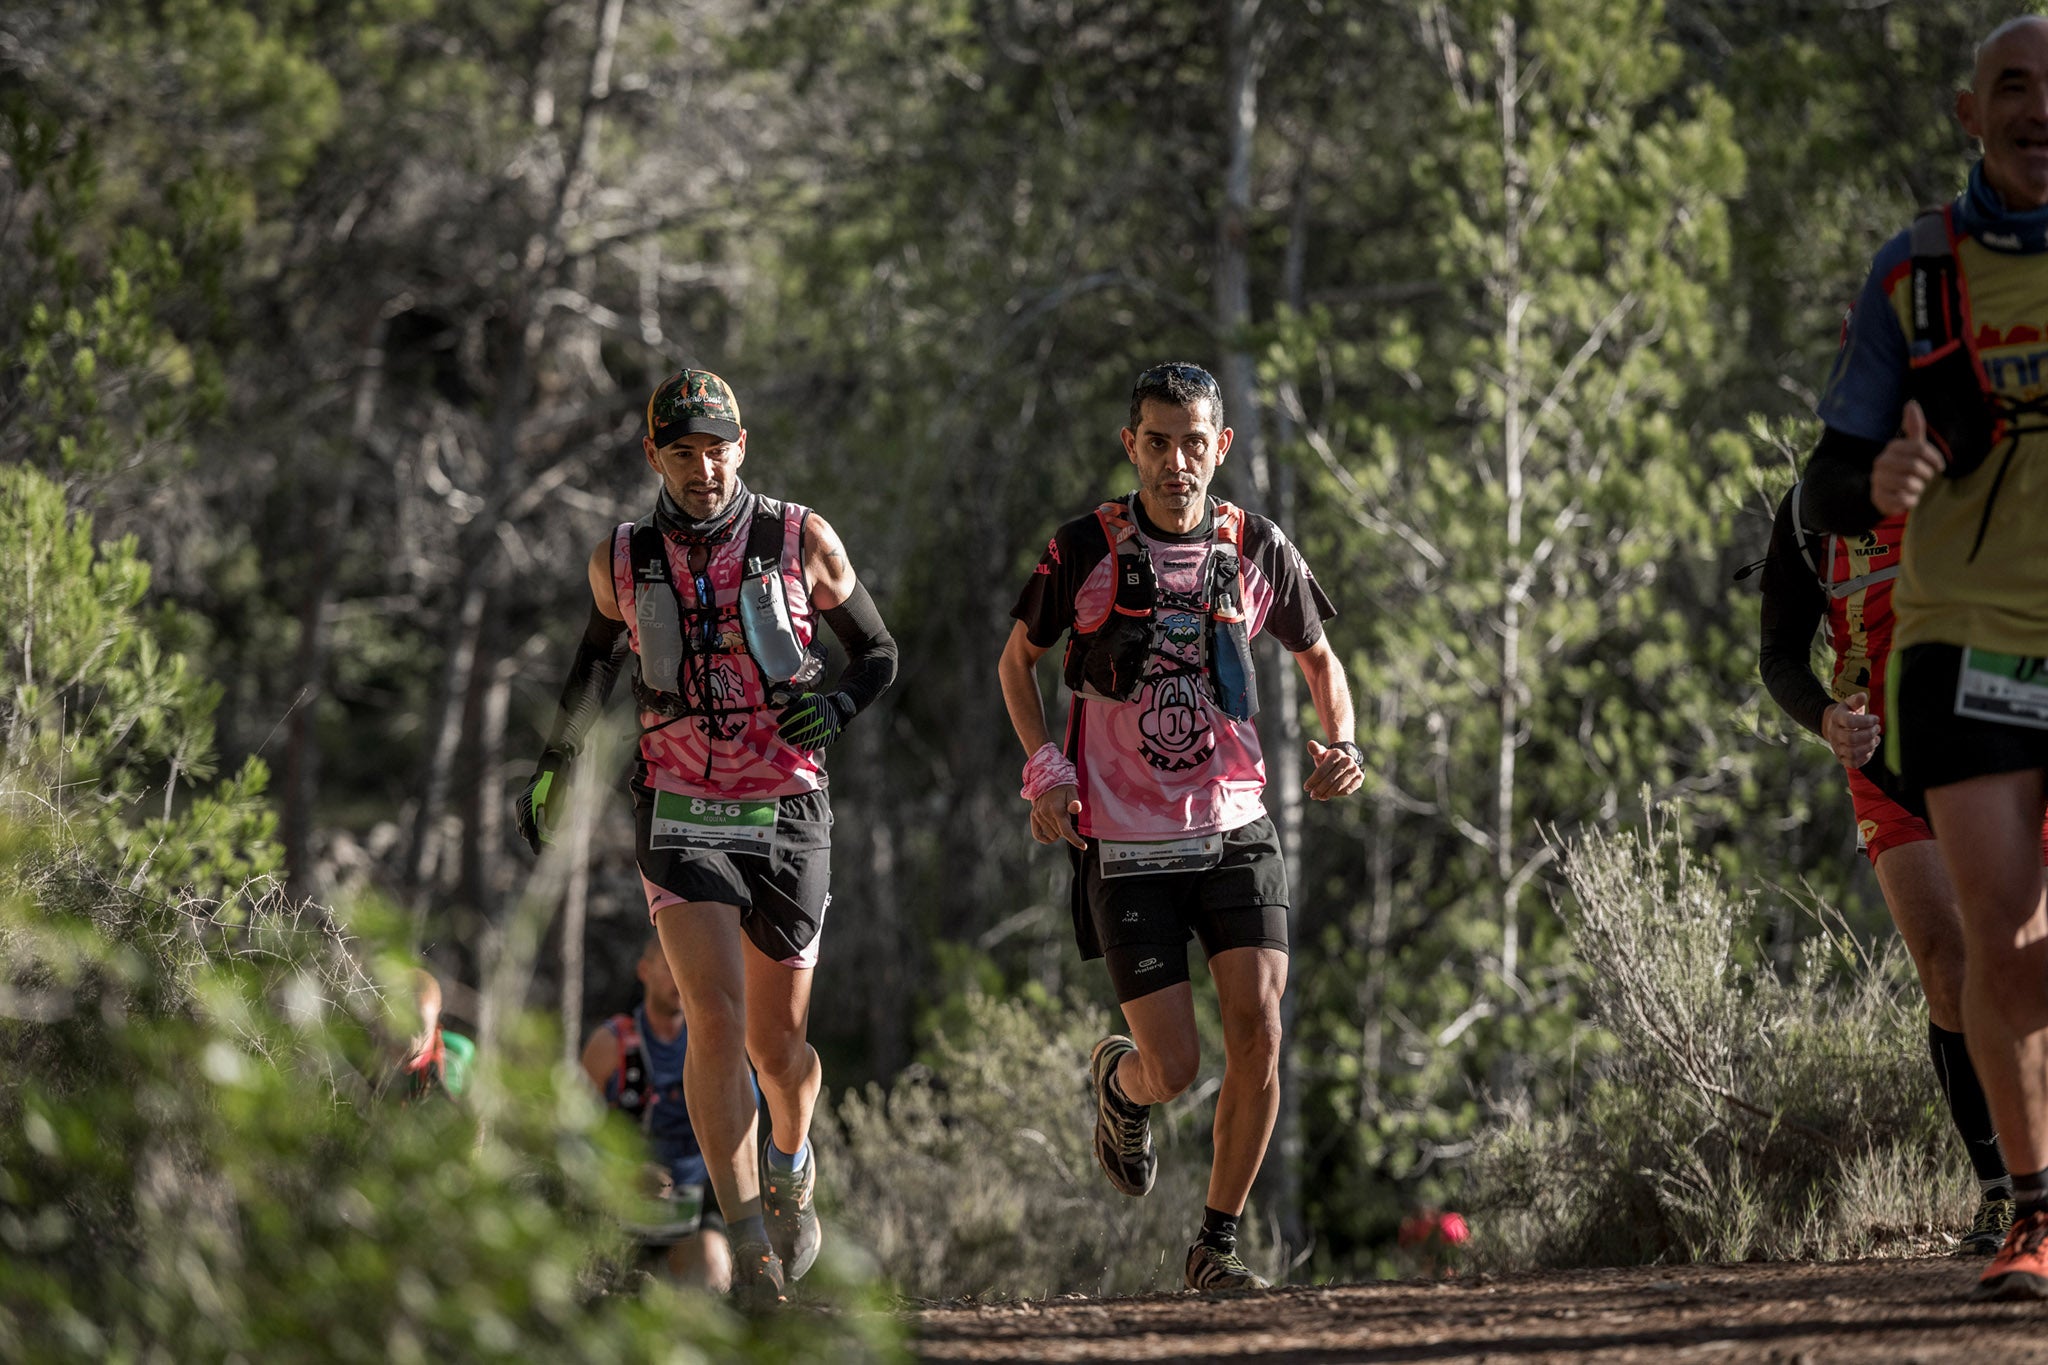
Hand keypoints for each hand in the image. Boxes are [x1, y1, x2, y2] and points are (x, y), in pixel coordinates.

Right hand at [514, 748, 567, 852]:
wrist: (550, 770)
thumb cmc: (557, 784)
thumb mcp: (560, 799)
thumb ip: (556, 814)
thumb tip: (552, 830)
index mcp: (530, 803)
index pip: (530, 827)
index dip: (534, 841)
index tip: (539, 853)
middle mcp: (522, 805)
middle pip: (526, 830)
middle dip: (538, 841)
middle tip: (554, 847)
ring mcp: (520, 806)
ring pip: (524, 828)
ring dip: (535, 837)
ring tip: (552, 844)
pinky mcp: (522, 806)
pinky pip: (525, 823)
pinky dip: (533, 831)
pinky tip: (544, 836)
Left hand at [776, 691, 855, 750]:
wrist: (836, 711)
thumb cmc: (814, 705)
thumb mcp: (803, 699)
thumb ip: (789, 698)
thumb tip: (775, 696)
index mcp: (811, 703)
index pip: (796, 710)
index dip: (786, 716)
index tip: (779, 721)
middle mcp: (818, 714)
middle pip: (800, 724)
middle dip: (788, 730)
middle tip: (781, 733)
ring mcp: (824, 725)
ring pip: (807, 734)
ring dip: (795, 738)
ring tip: (788, 740)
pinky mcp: (827, 734)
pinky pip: (816, 741)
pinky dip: (807, 744)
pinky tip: (801, 744)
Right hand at [1030, 783, 1085, 848]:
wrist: (1048, 778)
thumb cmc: (1063, 786)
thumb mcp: (1072, 791)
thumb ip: (1075, 802)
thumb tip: (1076, 809)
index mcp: (1056, 809)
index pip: (1066, 831)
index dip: (1075, 840)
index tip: (1083, 846)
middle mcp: (1045, 813)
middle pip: (1060, 834)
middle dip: (1067, 829)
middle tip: (1068, 817)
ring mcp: (1038, 815)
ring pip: (1051, 836)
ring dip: (1058, 831)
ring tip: (1060, 818)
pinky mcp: (1033, 816)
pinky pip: (1038, 835)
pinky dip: (1046, 838)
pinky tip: (1052, 836)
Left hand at [1304, 739, 1363, 800]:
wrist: (1344, 761)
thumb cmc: (1329, 759)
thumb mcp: (1321, 754)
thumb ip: (1316, 750)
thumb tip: (1310, 743)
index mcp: (1337, 754)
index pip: (1322, 770)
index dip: (1313, 780)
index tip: (1306, 788)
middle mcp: (1348, 761)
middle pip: (1330, 780)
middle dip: (1319, 789)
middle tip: (1312, 796)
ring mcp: (1355, 769)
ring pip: (1338, 786)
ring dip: (1327, 794)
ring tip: (1320, 797)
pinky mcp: (1359, 778)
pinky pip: (1347, 790)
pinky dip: (1337, 794)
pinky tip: (1329, 795)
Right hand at [1821, 693, 1881, 768]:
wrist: (1833, 726)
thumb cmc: (1847, 714)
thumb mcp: (1850, 704)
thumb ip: (1856, 700)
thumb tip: (1863, 696)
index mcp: (1836, 719)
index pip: (1850, 722)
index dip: (1866, 721)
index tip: (1876, 718)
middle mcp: (1835, 734)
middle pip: (1851, 738)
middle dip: (1869, 734)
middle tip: (1877, 729)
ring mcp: (1837, 747)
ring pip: (1853, 752)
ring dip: (1869, 746)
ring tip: (1875, 739)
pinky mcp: (1842, 758)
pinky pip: (1853, 763)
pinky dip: (1865, 757)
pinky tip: (1870, 748)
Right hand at [1871, 400, 1944, 516]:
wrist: (1886, 492)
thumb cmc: (1905, 468)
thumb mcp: (1912, 447)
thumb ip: (1913, 426)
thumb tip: (1911, 402)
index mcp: (1892, 447)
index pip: (1920, 448)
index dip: (1935, 458)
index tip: (1939, 466)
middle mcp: (1881, 462)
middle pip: (1915, 467)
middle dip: (1926, 475)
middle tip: (1925, 478)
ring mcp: (1877, 480)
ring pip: (1909, 484)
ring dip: (1918, 489)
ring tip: (1914, 488)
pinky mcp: (1878, 498)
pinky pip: (1903, 499)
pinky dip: (1910, 501)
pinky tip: (1907, 498)